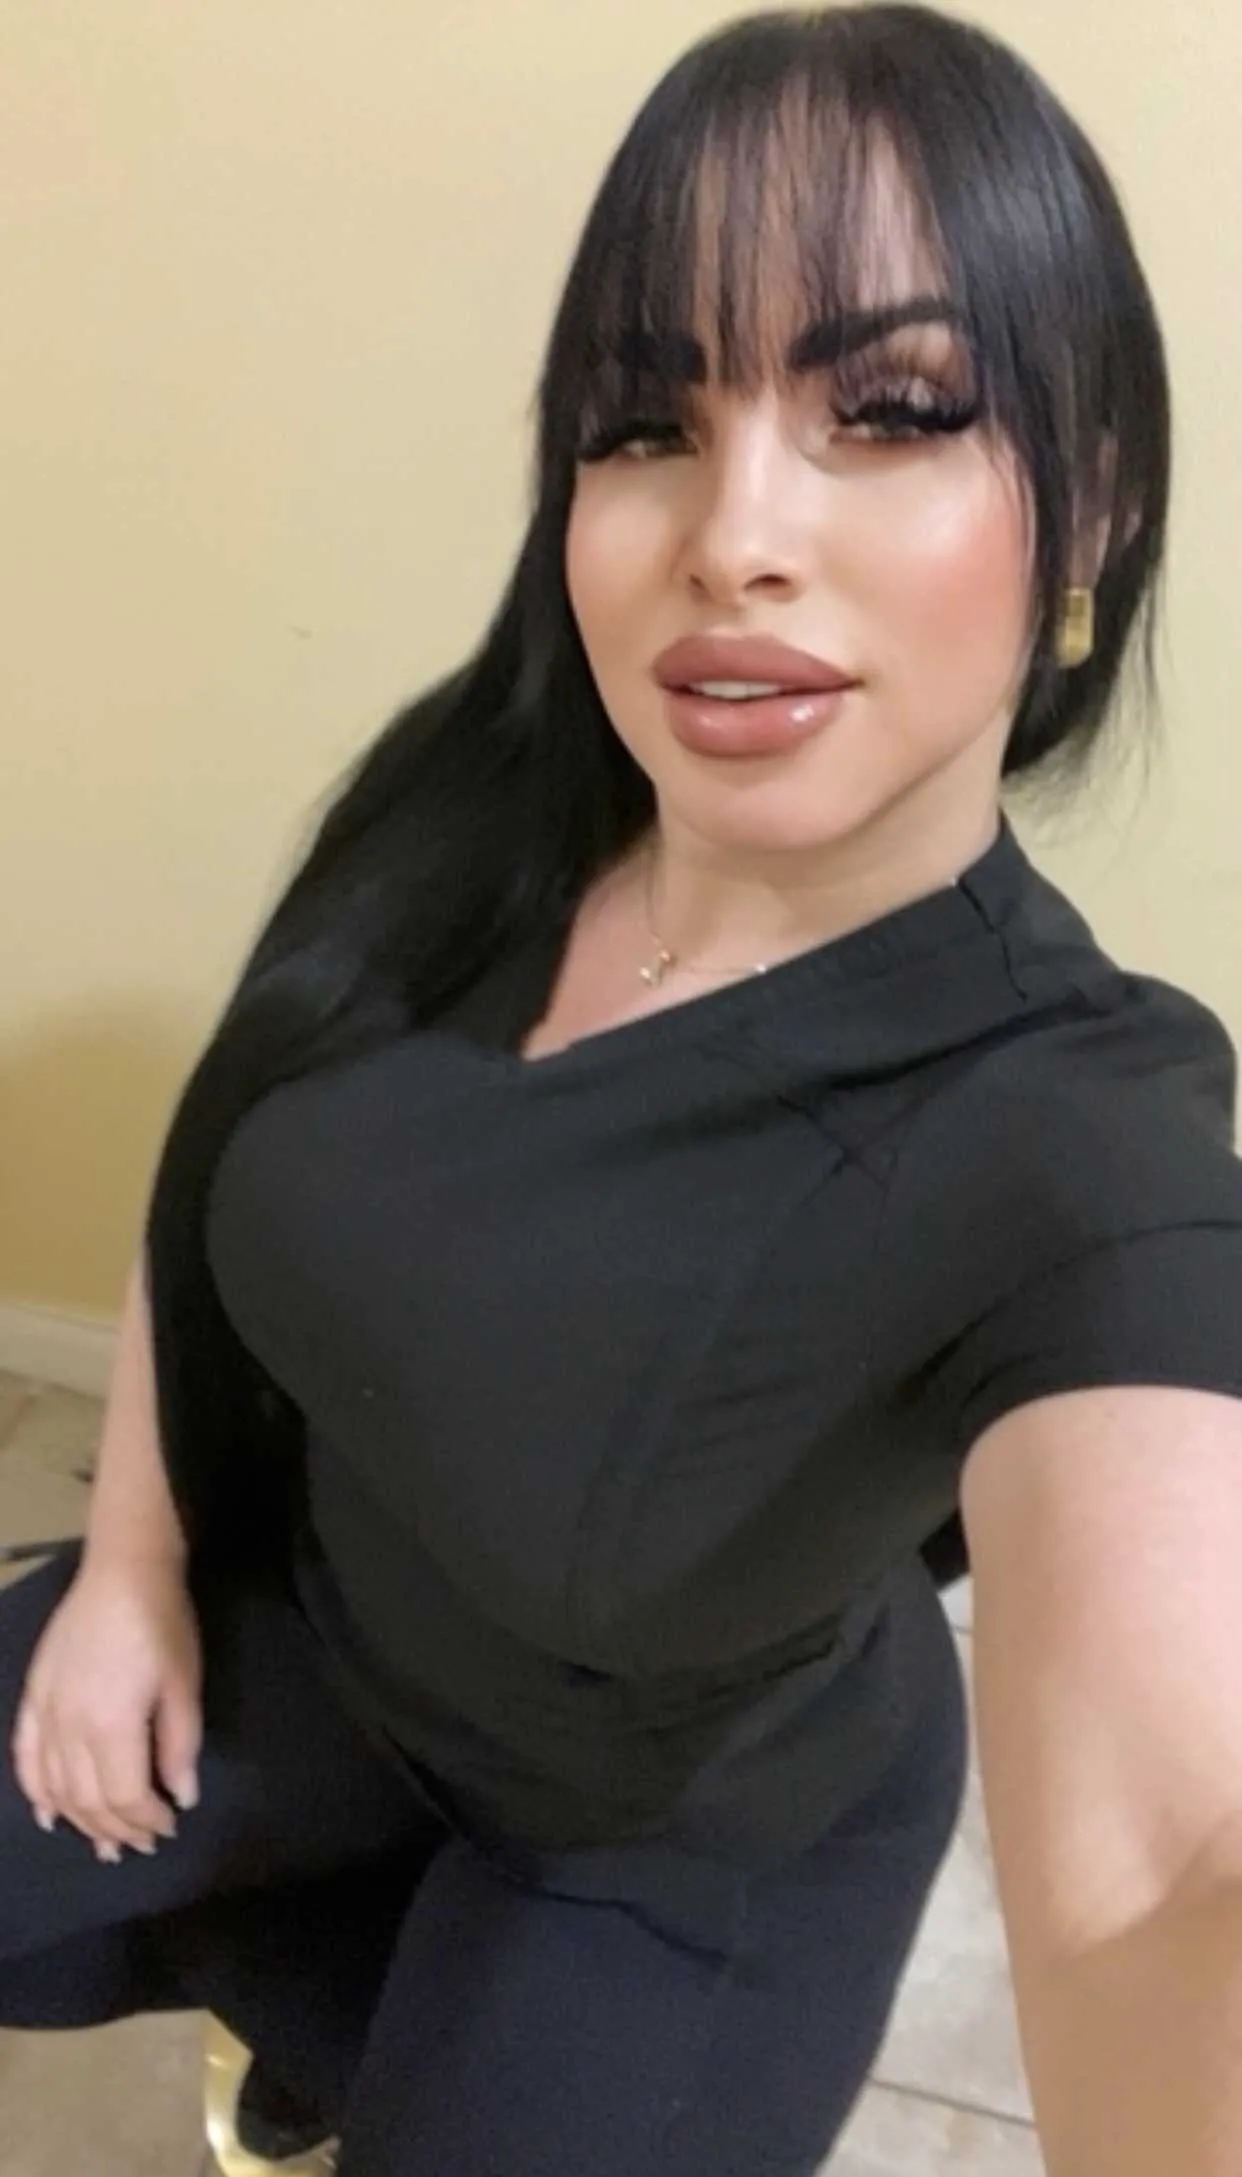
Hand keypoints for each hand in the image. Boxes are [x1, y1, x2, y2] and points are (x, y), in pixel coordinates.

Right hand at [11, 1553, 201, 1858]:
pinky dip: (35, 1792)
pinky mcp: (32, 1697)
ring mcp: (45, 1712)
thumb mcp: (184, 1684)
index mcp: (110, 1725)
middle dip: (117, 1829)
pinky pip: (26, 1758)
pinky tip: (48, 1815)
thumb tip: (181, 1795)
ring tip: (103, 1844)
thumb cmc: (162, 1623)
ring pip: (55, 1788)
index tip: (169, 1827)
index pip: (124, 1796)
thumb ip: (180, 1745)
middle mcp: (68, 1727)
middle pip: (87, 1799)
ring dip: (79, 1821)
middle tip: (141, 1844)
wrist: (121, 1570)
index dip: (146, 1819)